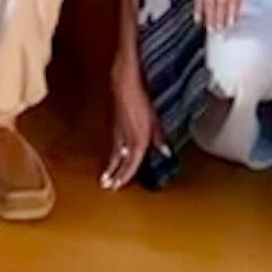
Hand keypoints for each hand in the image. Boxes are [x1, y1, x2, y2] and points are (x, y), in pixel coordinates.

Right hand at [101, 65, 159, 189]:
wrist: (125, 86)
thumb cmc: (140, 100)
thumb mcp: (155, 121)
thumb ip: (159, 138)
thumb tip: (165, 151)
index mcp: (139, 140)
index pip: (131, 164)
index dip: (125, 176)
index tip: (118, 185)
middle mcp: (127, 139)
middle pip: (120, 162)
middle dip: (114, 175)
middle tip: (107, 186)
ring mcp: (118, 133)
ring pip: (115, 154)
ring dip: (110, 166)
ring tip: (105, 177)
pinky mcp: (114, 127)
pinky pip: (114, 146)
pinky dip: (112, 155)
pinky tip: (112, 157)